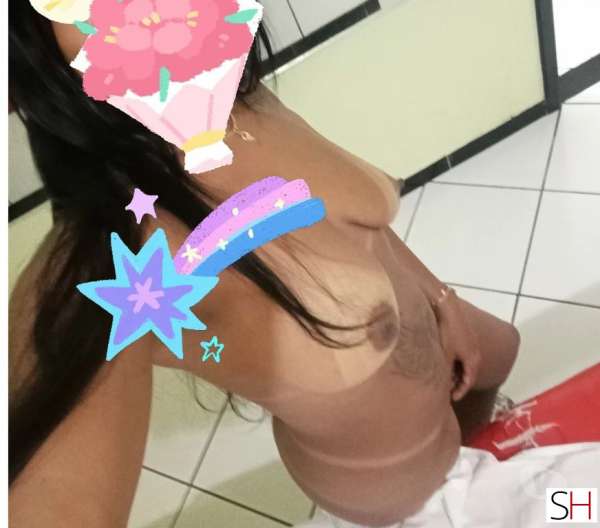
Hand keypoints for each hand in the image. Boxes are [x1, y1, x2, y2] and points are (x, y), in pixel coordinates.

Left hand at [432, 287, 481, 401]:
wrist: (449, 308)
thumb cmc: (448, 331)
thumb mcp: (445, 354)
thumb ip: (444, 371)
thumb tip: (439, 385)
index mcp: (472, 361)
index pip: (468, 383)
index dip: (459, 392)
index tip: (450, 399)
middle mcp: (475, 355)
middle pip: (467, 375)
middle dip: (456, 383)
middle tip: (444, 390)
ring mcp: (471, 346)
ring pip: (464, 365)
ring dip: (455, 373)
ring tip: (442, 377)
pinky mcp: (466, 338)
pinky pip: (462, 356)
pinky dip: (454, 363)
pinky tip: (443, 362)